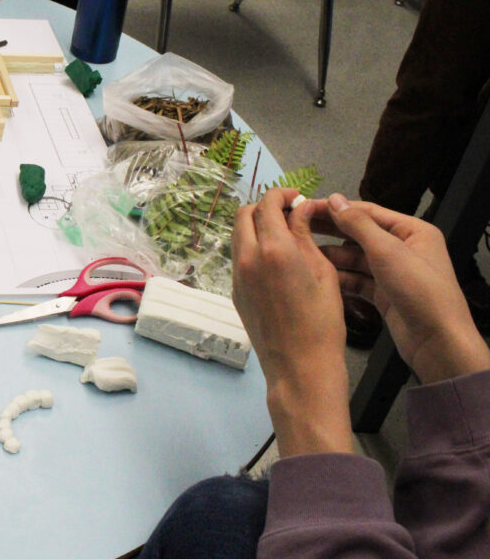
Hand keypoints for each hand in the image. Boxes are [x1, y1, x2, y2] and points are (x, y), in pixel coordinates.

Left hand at [233, 186, 353, 455]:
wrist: (299, 364)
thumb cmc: (322, 321)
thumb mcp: (322, 271)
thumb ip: (305, 235)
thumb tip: (300, 209)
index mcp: (273, 248)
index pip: (268, 204)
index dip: (282, 194)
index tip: (296, 196)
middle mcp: (247, 257)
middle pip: (245, 215)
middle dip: (265, 207)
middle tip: (289, 212)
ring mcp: (237, 275)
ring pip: (238, 235)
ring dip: (256, 225)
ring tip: (284, 233)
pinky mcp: (235, 290)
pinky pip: (239, 257)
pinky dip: (252, 246)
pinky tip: (275, 256)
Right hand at [305, 194, 489, 383]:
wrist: (437, 341)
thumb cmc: (420, 291)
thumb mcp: (388, 252)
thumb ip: (359, 225)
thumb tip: (335, 199)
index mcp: (413, 232)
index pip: (369, 212)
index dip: (337, 209)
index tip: (306, 207)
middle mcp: (404, 248)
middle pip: (361, 234)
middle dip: (331, 231)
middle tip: (297, 226)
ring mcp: (394, 272)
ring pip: (356, 258)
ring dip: (332, 256)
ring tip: (302, 254)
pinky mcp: (385, 294)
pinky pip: (357, 280)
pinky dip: (340, 278)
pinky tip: (318, 276)